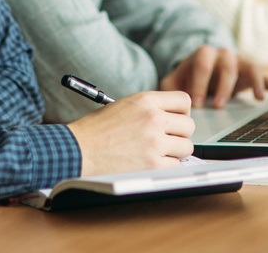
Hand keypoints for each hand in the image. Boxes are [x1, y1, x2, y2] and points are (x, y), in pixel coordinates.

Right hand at [66, 90, 194, 175]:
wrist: (78, 150)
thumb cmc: (95, 130)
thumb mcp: (123, 106)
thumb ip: (148, 108)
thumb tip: (171, 116)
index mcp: (145, 100)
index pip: (184, 100)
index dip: (182, 112)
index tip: (176, 119)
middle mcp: (153, 118)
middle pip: (189, 125)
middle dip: (180, 134)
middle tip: (167, 139)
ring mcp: (155, 142)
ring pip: (186, 147)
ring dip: (175, 152)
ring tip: (156, 152)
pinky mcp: (153, 164)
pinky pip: (176, 166)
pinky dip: (166, 166)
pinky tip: (150, 163)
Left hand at [159, 45, 267, 108]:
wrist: (200, 74)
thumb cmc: (187, 80)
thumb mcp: (174, 82)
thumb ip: (168, 88)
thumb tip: (165, 99)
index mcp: (202, 54)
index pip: (201, 64)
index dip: (198, 83)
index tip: (195, 105)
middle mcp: (223, 54)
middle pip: (226, 64)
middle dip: (222, 86)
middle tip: (217, 106)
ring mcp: (239, 62)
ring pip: (249, 66)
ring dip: (253, 82)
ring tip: (258, 98)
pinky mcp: (250, 72)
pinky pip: (266, 75)